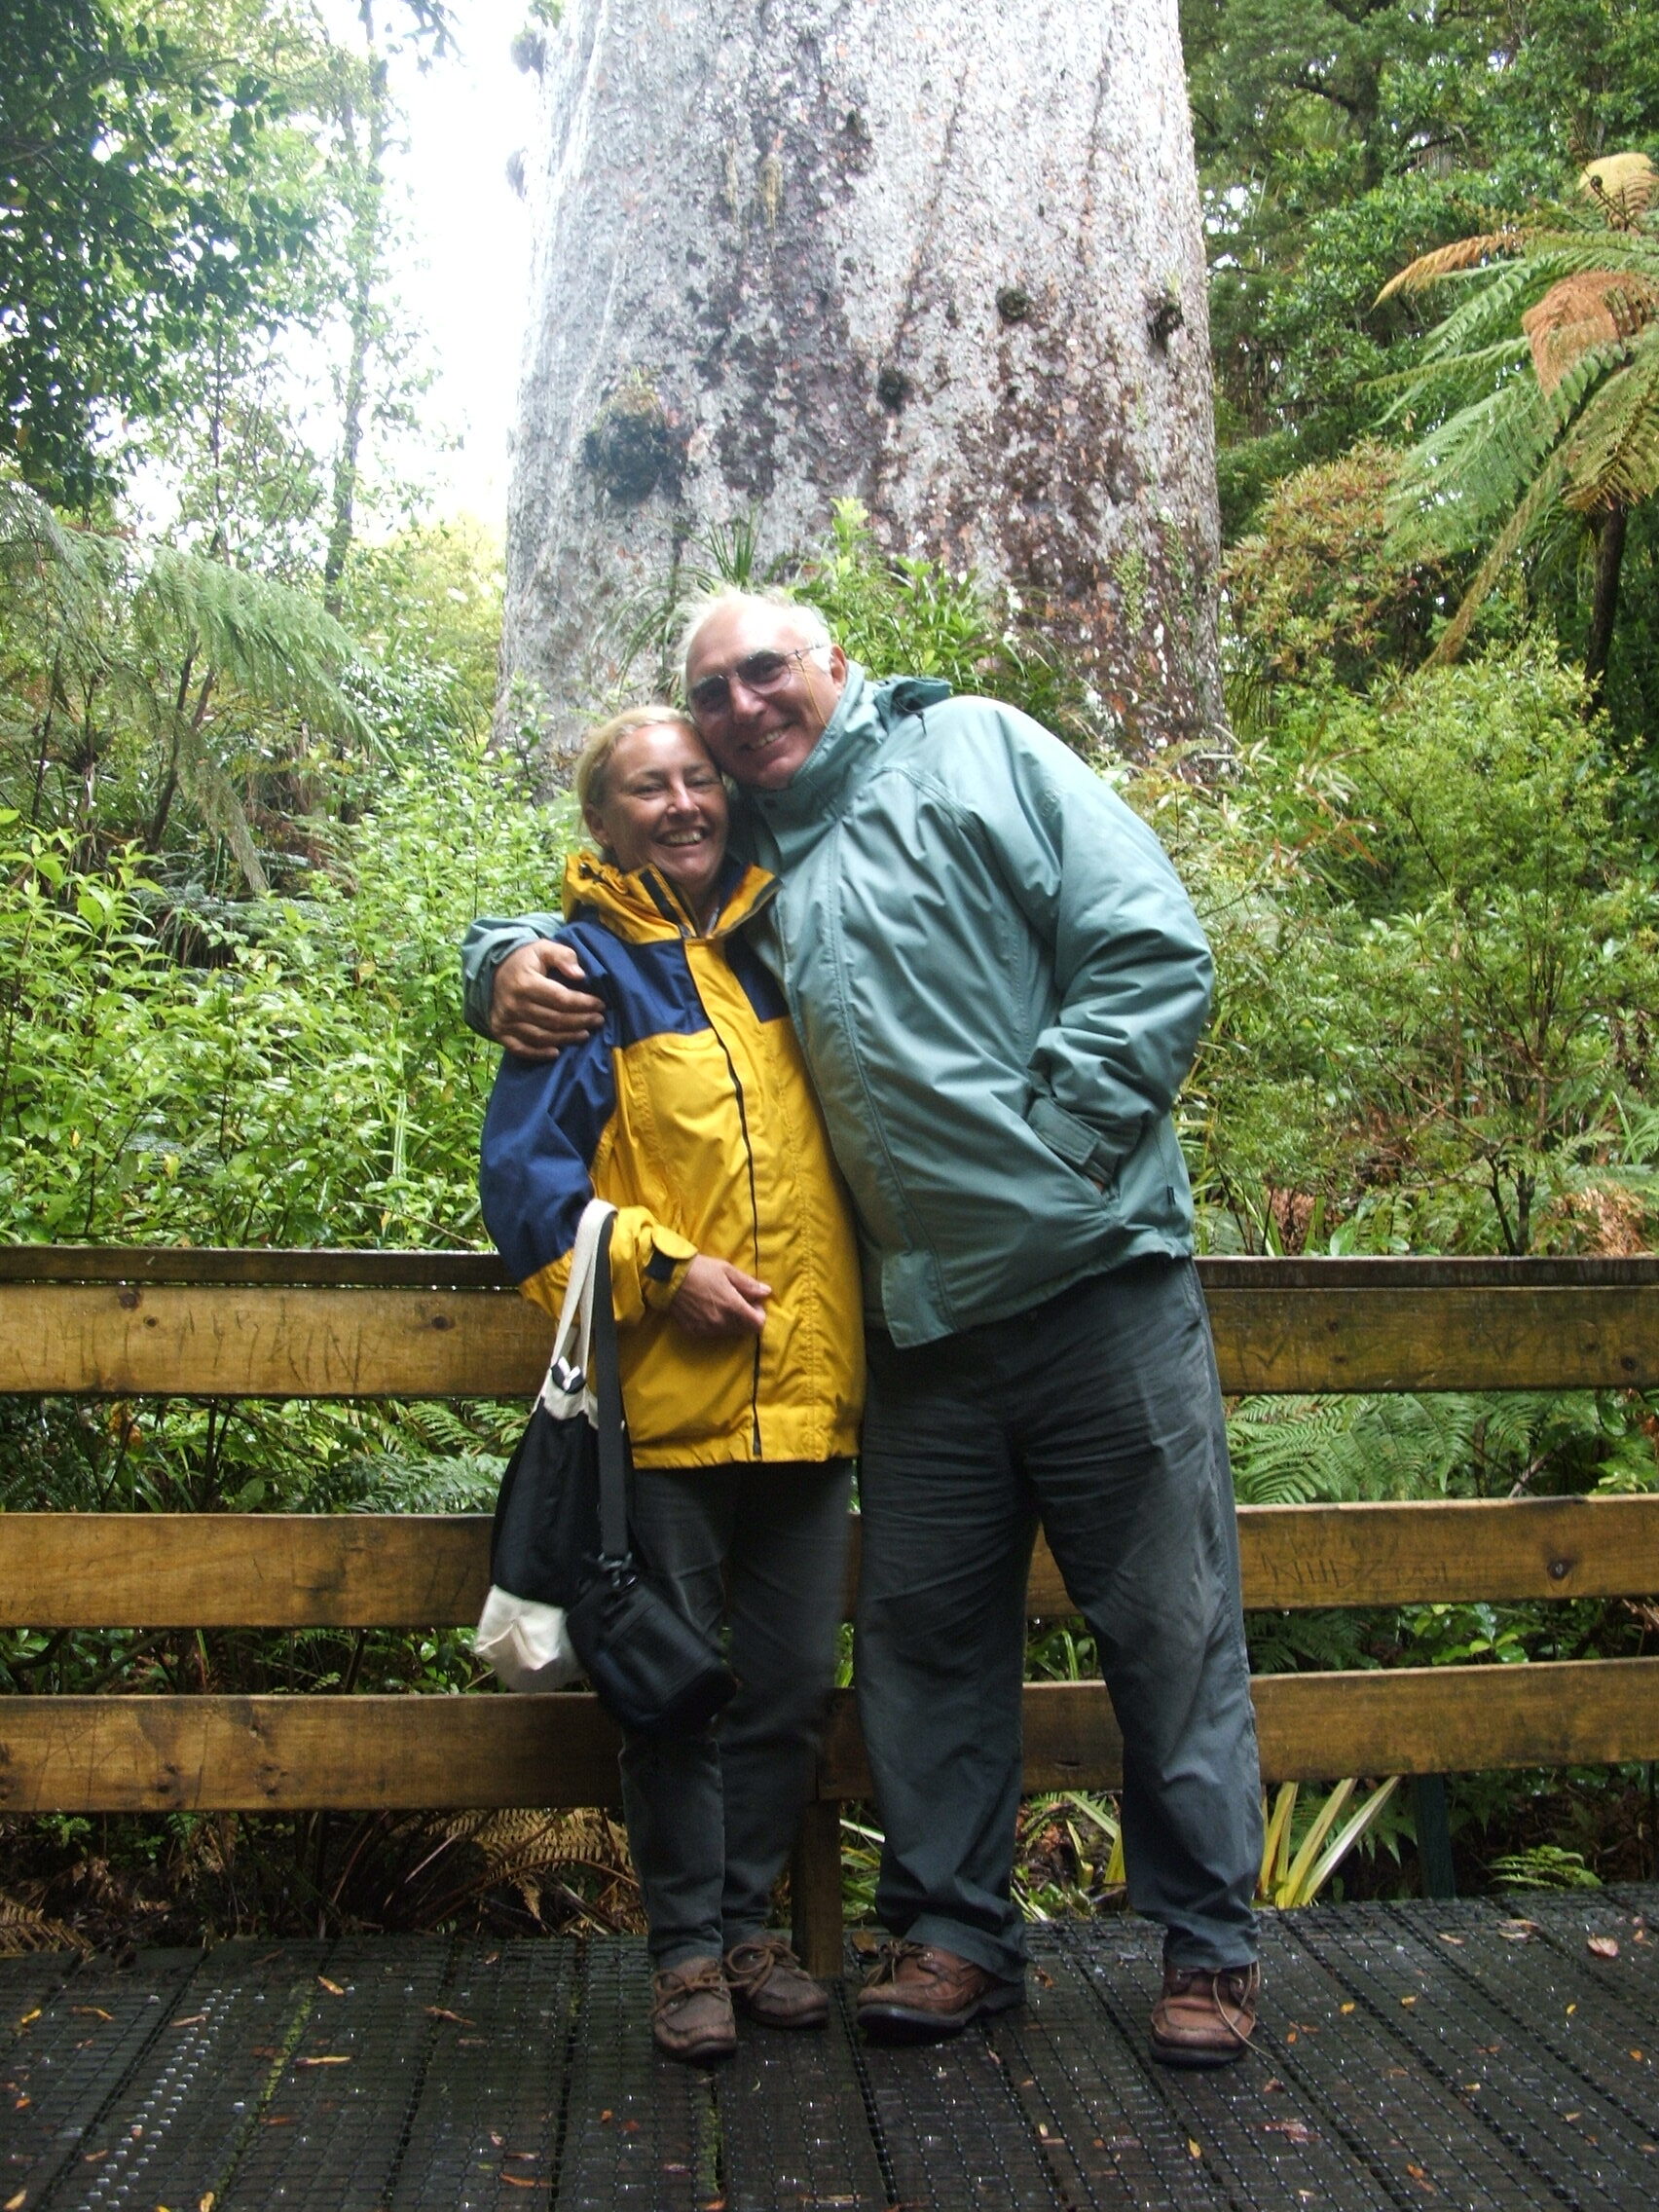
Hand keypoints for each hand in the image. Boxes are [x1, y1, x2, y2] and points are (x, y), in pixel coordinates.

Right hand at [491, 940, 605, 1056]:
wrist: (493, 971)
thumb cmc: (525, 960)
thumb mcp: (543, 949)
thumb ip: (563, 956)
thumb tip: (580, 975)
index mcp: (525, 983)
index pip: (561, 999)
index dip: (583, 1004)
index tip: (600, 1005)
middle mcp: (513, 1005)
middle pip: (554, 1020)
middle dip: (580, 1021)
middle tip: (598, 1020)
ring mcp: (506, 1021)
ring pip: (542, 1036)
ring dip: (566, 1038)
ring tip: (585, 1034)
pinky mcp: (500, 1032)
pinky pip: (521, 1048)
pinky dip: (539, 1053)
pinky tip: (556, 1052)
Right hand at [670, 1254, 771, 1337]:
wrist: (668, 1277)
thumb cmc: (700, 1269)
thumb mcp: (727, 1270)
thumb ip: (748, 1284)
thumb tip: (767, 1292)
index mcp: (732, 1307)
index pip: (757, 1324)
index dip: (759, 1314)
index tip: (754, 1303)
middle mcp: (721, 1322)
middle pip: (744, 1330)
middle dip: (746, 1317)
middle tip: (739, 1301)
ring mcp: (706, 1329)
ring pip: (729, 1332)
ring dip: (732, 1321)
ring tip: (722, 1304)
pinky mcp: (694, 1331)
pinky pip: (713, 1333)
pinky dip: (716, 1324)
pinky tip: (708, 1309)